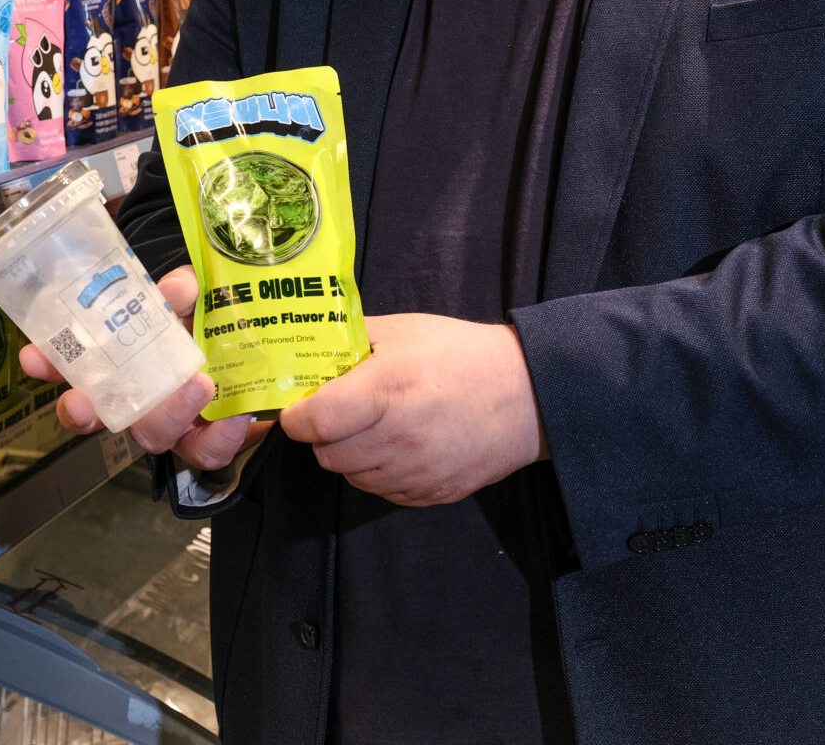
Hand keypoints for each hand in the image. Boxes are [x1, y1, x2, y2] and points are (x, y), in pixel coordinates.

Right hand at [20, 265, 270, 471]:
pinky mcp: (206, 441)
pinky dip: (221, 436)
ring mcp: (170, 425)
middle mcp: (135, 399)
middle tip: (85, 398)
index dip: (50, 366)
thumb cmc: (204, 320)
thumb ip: (182, 289)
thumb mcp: (190, 296)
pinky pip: (207, 451)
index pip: (70, 369)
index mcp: (117, 363)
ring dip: (168, 414)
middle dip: (84, 411)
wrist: (247, 344)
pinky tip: (234, 414)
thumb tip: (175, 291)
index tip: (32, 356)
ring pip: (153, 437)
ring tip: (198, 385)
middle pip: (101, 417)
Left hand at [279, 313, 547, 507]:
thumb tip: (309, 347)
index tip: (299, 407)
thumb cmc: (463, 356)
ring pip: (352, 477)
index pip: (314, 422)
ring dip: (350, 455)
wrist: (527, 395)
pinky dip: (379, 473)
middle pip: (326, 454)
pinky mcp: (431, 494)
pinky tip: (398, 446)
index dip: (297, 416)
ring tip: (373, 427)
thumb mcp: (404, 331)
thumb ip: (352, 339)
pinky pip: (383, 492)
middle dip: (323, 435)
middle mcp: (397, 438)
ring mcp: (415, 472)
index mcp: (385, 391)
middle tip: (339, 413)